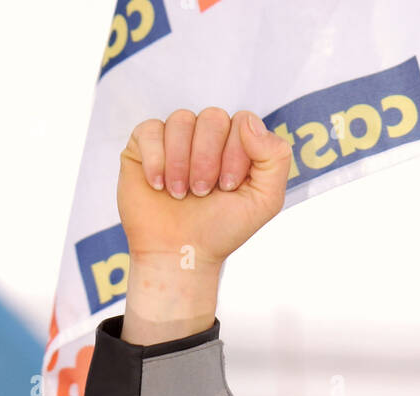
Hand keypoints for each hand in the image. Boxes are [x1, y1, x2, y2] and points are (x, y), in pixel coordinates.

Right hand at [117, 107, 291, 269]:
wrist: (180, 254)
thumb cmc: (221, 230)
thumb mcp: (265, 200)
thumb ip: (275, 158)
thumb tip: (248, 122)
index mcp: (237, 145)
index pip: (243, 121)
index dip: (236, 153)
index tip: (227, 188)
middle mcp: (207, 136)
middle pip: (213, 118)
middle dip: (208, 159)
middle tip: (202, 193)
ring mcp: (175, 138)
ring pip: (181, 119)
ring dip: (181, 162)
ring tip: (179, 194)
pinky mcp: (144, 144)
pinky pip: (150, 130)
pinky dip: (156, 160)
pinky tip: (158, 186)